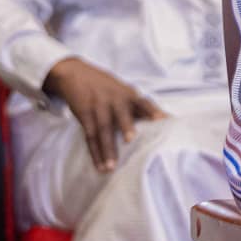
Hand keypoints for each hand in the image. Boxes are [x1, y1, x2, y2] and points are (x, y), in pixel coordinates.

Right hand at [46, 57, 163, 171]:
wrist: (76, 73)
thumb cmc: (107, 88)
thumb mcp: (123, 91)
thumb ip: (139, 106)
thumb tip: (163, 122)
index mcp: (128, 94)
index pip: (143, 102)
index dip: (152, 111)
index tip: (163, 120)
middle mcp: (115, 99)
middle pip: (121, 113)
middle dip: (126, 126)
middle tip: (130, 139)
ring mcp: (98, 106)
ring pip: (103, 129)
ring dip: (107, 149)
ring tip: (111, 167)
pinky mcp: (84, 114)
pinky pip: (90, 136)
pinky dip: (95, 152)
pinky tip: (99, 166)